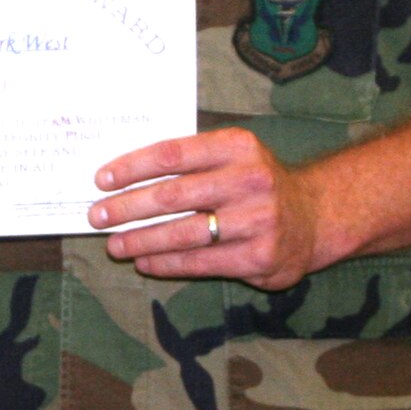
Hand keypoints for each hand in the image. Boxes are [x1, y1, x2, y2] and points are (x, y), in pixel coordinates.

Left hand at [88, 129, 320, 288]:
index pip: (173, 154)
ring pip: (183, 233)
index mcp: (238, 147)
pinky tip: (145, 262)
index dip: (132, 167)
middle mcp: (250, 180)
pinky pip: (201, 261)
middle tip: (96, 216)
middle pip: (173, 195)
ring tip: (114, 245)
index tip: (102, 179)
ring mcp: (257, 220)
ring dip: (141, 240)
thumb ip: (191, 160)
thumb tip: (124, 174)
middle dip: (127, 207)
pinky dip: (167, 263)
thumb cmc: (255, 183)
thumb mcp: (233, 156)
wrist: (314, 218)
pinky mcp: (260, 256)